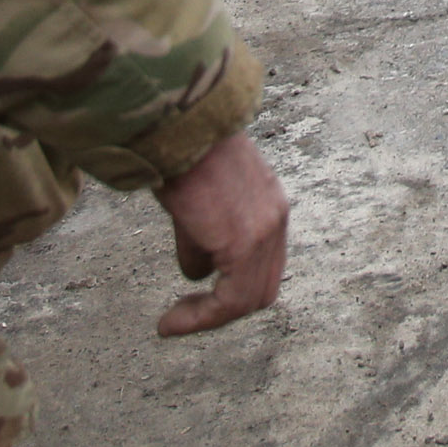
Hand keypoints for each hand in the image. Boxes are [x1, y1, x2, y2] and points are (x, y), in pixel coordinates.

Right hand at [155, 130, 287, 335]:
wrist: (177, 125)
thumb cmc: (180, 151)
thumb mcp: (199, 199)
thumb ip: (204, 238)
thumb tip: (197, 271)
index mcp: (269, 204)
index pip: (263, 265)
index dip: (232, 289)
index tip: (195, 299)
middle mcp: (276, 219)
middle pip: (262, 288)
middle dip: (223, 309)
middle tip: (186, 316)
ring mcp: (265, 232)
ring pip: (248, 298)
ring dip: (208, 317)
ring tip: (174, 322)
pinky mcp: (243, 243)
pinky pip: (230, 300)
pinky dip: (202, 318)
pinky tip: (171, 321)